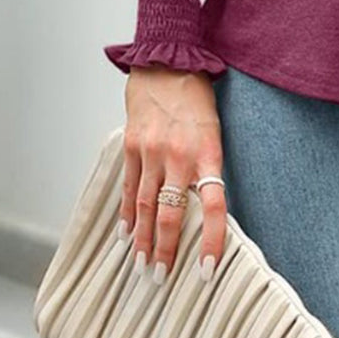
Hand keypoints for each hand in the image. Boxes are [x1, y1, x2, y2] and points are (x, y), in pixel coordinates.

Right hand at [120, 65, 227, 285]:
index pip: (214, 205)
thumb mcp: (214, 129)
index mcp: (207, 150)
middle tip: (161, 277)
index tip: (207, 269)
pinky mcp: (132, 144)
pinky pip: (128, 186)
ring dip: (142, 239)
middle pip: (170, 213)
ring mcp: (152, 149)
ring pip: (144, 205)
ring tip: (140, 265)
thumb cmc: (197, 97)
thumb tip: (205, 208)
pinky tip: (124, 232)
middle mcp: (179, 153)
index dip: (211, 240)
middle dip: (165, 250)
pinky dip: (125, 212)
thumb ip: (208, 166)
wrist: (168, 60)